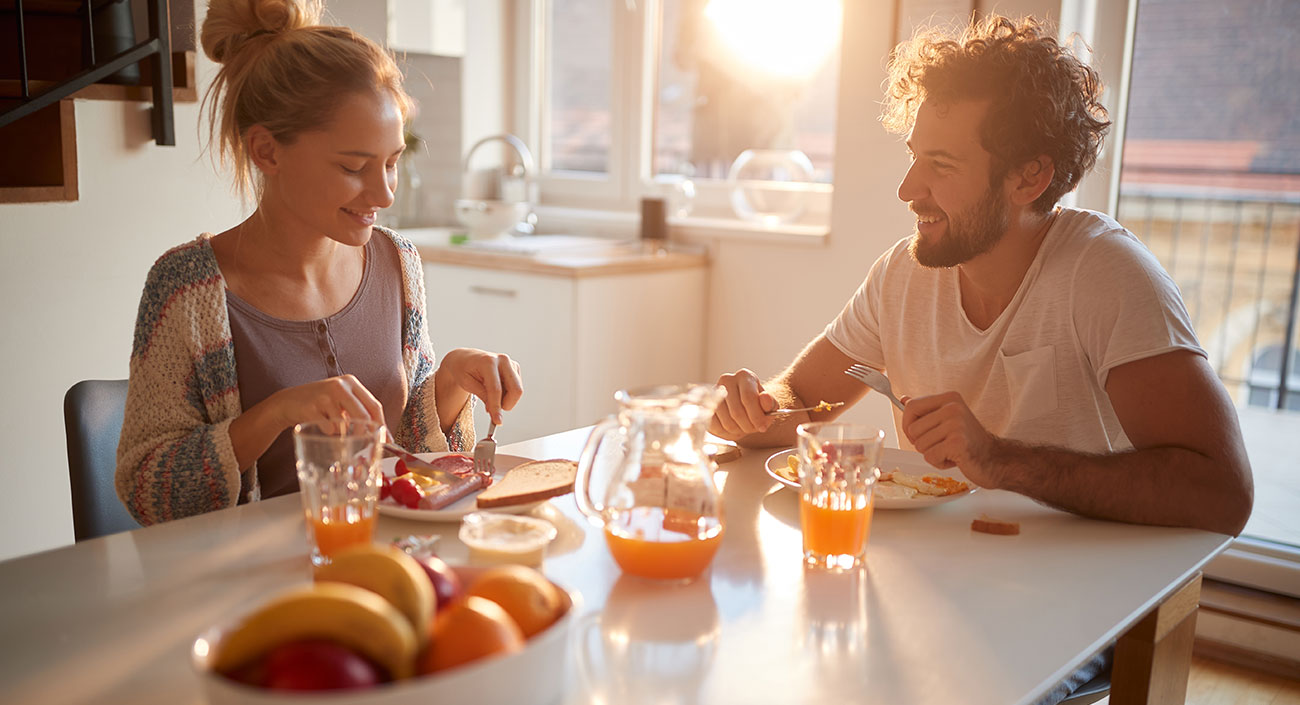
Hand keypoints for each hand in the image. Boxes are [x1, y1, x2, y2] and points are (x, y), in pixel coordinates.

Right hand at [268, 375, 384, 429]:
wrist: (287, 402)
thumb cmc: (320, 404)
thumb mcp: (342, 401)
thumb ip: (360, 412)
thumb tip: (384, 436)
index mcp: (351, 382)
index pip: (374, 405)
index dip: (382, 424)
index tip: (386, 440)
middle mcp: (340, 386)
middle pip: (363, 416)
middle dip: (365, 434)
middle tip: (363, 444)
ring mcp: (324, 396)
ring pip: (344, 424)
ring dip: (340, 433)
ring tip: (330, 425)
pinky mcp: (311, 407)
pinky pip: (328, 429)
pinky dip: (327, 432)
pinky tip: (319, 423)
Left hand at [438, 348, 522, 424]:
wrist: (465, 359)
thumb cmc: (464, 370)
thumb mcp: (467, 384)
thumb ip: (483, 396)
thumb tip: (495, 412)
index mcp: (488, 361)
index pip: (496, 389)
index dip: (497, 407)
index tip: (497, 421)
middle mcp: (502, 360)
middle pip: (515, 389)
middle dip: (507, 404)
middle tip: (495, 410)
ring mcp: (510, 363)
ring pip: (517, 390)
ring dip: (505, 399)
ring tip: (489, 395)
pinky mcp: (515, 368)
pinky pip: (516, 387)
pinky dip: (507, 394)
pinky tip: (495, 390)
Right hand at [709, 368, 776, 439]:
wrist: (743, 407)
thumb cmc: (757, 406)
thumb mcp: (769, 405)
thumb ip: (770, 403)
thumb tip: (765, 399)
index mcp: (744, 376)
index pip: (748, 398)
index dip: (756, 416)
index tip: (762, 427)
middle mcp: (727, 380)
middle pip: (737, 412)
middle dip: (748, 426)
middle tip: (753, 429)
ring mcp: (713, 392)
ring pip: (726, 421)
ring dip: (738, 431)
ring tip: (744, 429)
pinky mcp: (705, 406)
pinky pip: (715, 426)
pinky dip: (726, 434)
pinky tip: (733, 430)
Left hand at [900, 391, 999, 486]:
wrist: (994, 459)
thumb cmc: (967, 441)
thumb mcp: (947, 420)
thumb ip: (926, 410)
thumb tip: (904, 399)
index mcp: (949, 398)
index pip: (911, 407)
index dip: (908, 425)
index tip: (918, 434)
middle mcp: (953, 407)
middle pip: (912, 429)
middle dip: (921, 443)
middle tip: (942, 444)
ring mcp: (956, 424)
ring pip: (920, 444)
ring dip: (932, 454)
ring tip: (950, 451)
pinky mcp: (957, 442)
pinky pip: (930, 456)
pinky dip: (939, 463)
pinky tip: (954, 459)